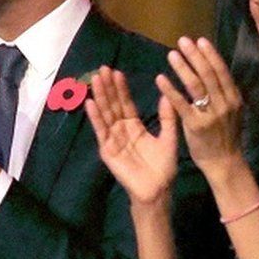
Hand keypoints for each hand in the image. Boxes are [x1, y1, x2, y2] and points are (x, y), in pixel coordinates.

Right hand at [86, 66, 178, 206]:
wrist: (158, 189)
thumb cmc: (164, 166)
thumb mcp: (169, 137)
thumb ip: (167, 117)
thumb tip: (167, 94)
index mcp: (135, 126)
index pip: (126, 103)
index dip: (121, 88)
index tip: (117, 72)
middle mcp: (121, 130)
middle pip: (113, 105)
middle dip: (108, 88)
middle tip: (102, 69)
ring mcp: (113, 140)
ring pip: (105, 114)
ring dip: (100, 97)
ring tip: (95, 80)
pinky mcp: (108, 151)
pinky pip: (101, 131)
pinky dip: (95, 117)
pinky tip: (90, 103)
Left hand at [155, 37, 246, 184]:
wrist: (225, 163)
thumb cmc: (225, 135)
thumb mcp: (231, 111)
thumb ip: (223, 93)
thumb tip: (213, 70)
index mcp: (233, 98)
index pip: (222, 72)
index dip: (211, 55)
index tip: (200, 40)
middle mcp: (224, 104)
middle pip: (208, 75)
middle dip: (196, 56)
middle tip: (183, 41)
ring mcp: (210, 115)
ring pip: (196, 87)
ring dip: (183, 68)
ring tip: (171, 54)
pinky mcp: (196, 126)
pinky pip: (181, 105)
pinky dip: (170, 90)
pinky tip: (160, 79)